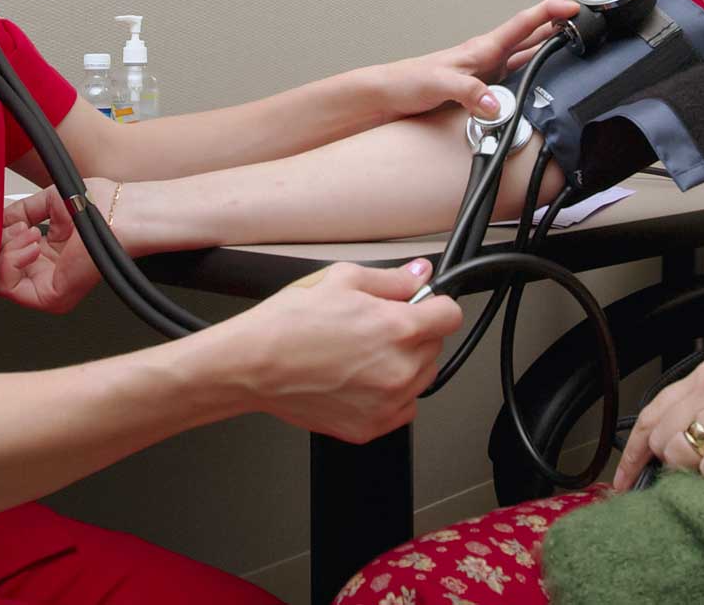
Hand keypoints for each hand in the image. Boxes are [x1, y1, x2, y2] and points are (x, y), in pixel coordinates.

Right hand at [0, 181, 116, 313]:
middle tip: (20, 226)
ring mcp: (48, 287)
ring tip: (30, 233)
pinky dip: (11, 261)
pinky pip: (9, 287)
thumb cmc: (100, 206)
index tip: (7, 220)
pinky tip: (32, 245)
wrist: (120, 213)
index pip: (5, 255)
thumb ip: (18, 213)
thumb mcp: (48, 203)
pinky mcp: (50, 296)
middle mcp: (46, 273)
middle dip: (1, 242)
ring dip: (6, 250)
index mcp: (47, 254)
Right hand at [228, 259, 463, 442]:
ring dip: (405, 363)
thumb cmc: (289, 323)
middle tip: (376, 326)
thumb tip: (419, 275)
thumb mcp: (342, 280)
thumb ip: (392, 280)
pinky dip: (391, 394)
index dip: (435, 305)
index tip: (422, 306)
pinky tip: (360, 378)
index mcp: (398, 328)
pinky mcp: (371, 427)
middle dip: (415, 333)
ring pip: (422, 378)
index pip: (450, 315)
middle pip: (435, 346)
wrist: (253, 365)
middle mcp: (399, 369)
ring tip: (363, 353)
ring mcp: (386, 403)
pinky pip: (403, 408)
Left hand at [374, 0, 580, 119]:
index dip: (550, 12)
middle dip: (559, 26)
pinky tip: (542, 85)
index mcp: (482, 48)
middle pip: (532, 36)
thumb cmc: (407, 82)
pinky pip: (516, 79)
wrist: (386, 96)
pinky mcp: (481, 89)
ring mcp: (486, 73)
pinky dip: (534, 76)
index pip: (523, 23)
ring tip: (575, 47)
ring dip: (549, 49)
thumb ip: (468, 92)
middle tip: (586, 24)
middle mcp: (488, 57)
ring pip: (527, 56)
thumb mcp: (439, 85)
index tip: (573, 7)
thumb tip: (497, 104)